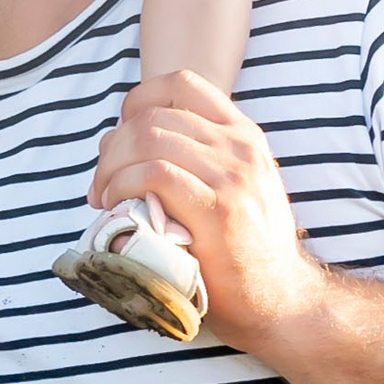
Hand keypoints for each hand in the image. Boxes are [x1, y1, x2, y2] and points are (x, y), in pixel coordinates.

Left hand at [91, 74, 323, 353]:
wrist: (282, 299)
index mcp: (244, 134)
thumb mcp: (238, 186)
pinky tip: (114, 205)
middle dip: (112, 146)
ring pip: (148, 139)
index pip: (180, 84)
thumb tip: (133, 143)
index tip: (120, 138)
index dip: (136, 102)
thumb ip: (201, 158)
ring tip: (102, 196)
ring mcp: (232, 177)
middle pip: (152, 116)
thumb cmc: (247, 249)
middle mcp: (240, 147)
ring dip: (110, 167)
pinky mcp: (218, 210)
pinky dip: (121, 184)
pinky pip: (153, 174)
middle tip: (100, 182)